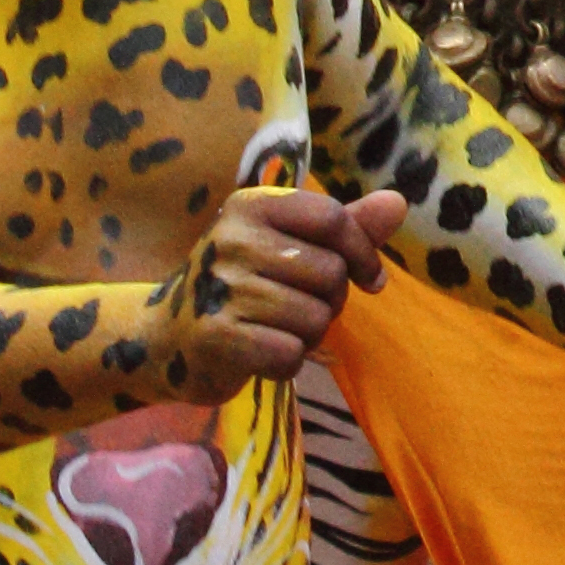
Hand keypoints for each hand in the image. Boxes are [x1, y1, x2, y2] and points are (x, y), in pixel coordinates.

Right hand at [162, 186, 403, 396]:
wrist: (165, 338)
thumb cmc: (242, 286)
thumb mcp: (289, 246)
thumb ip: (345, 227)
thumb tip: (399, 203)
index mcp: (253, 205)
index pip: (335, 219)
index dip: (364, 253)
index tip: (370, 279)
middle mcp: (233, 239)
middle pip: (331, 273)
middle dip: (330, 301)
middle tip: (297, 309)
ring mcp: (221, 288)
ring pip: (315, 317)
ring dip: (308, 335)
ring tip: (276, 330)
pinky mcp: (216, 337)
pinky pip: (291, 353)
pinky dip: (287, 362)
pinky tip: (261, 354)